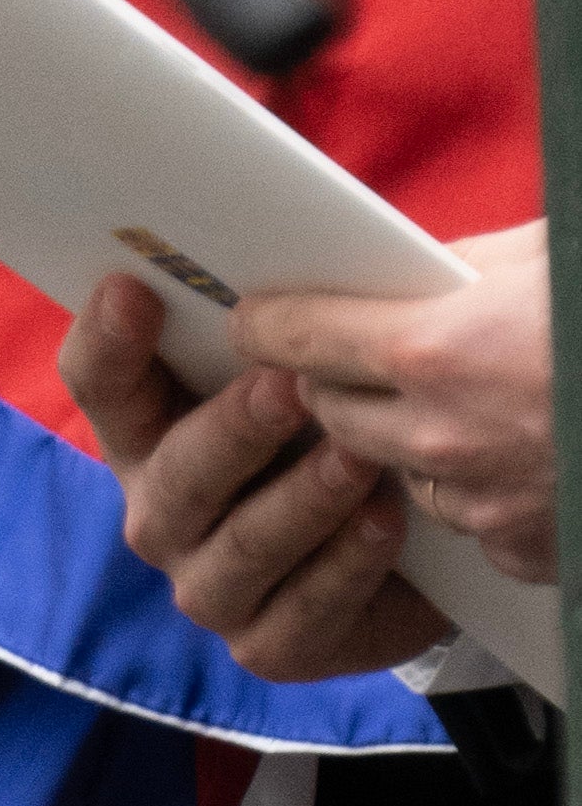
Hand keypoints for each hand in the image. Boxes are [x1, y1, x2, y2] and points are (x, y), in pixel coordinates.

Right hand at [61, 273, 445, 680]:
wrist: (403, 558)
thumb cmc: (335, 437)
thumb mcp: (303, 374)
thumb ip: (277, 329)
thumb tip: (297, 266)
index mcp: (149, 434)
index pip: (99, 383)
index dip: (106, 340)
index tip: (133, 289)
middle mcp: (161, 515)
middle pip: (176, 474)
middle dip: (233, 430)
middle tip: (287, 385)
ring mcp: (208, 588)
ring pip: (245, 545)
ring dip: (304, 498)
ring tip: (360, 455)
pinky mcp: (268, 647)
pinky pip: (302, 610)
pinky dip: (346, 565)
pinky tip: (384, 523)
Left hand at [229, 220, 554, 575]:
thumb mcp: (547, 256)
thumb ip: (460, 270)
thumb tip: (405, 270)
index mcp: (436, 349)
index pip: (296, 339)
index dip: (271, 324)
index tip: (258, 318)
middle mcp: (443, 436)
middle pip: (329, 414)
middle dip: (334, 383)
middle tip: (356, 355)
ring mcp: (482, 503)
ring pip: (395, 471)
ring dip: (406, 439)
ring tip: (462, 399)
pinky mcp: (523, 549)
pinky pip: (466, 521)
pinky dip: (477, 489)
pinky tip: (521, 450)